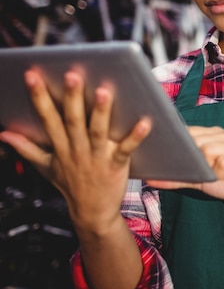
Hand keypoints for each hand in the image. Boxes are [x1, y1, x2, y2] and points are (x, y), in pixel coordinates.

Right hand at [0, 69, 150, 232]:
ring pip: (98, 132)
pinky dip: (135, 136)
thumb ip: (26, 148)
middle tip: (72, 75)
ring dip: (101, 112)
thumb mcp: (45, 167)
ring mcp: (97, 157)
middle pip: (73, 121)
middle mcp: (77, 150)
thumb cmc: (71, 185)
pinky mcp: (117, 165)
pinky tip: (145, 122)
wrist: (92, 213)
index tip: (32, 75)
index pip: (47, 118)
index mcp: (60, 147)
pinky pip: (126, 148)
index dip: (39, 97)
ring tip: (105, 91)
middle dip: (71, 98)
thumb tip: (4, 133)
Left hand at [146, 126, 223, 209]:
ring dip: (208, 168)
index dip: (177, 142)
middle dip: (192, 159)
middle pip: (196, 141)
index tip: (164, 150)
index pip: (190, 132)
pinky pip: (222, 163)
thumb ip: (180, 178)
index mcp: (217, 135)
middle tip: (201, 172)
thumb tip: (151, 179)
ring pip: (208, 151)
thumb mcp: (203, 181)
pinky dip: (220, 173)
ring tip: (219, 175)